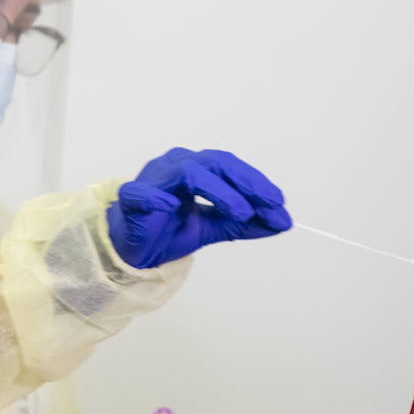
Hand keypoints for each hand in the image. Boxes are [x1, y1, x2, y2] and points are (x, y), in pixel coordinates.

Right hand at [106, 147, 291, 268]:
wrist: (135, 250)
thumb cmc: (170, 230)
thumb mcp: (215, 227)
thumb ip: (244, 223)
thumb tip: (281, 222)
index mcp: (196, 168)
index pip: (231, 167)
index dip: (258, 184)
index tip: (280, 206)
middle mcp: (176, 165)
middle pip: (215, 163)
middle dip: (246, 183)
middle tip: (269, 204)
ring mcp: (153, 178)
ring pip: (187, 172)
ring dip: (218, 190)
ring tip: (240, 212)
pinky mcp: (131, 198)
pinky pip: (142, 192)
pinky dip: (158, 198)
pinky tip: (174, 208)